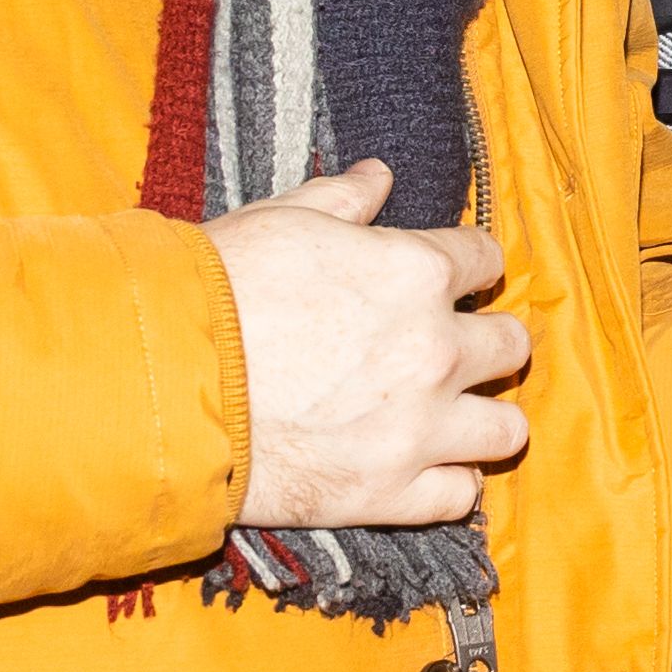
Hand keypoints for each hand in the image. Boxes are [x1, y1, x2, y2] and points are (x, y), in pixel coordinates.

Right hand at [214, 162, 532, 525]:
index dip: (467, 267)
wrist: (159, 385)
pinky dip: (448, 483)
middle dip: (485, 342)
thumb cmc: (213, 292)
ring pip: (507, 428)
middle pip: (511, 344)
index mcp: (416, 273)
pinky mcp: (390, 493)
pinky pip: (462, 495)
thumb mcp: (278, 222)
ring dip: (484, 418)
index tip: (448, 279)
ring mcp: (419, 428)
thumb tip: (380, 176)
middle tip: (448, 348)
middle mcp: (436, 350)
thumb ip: (342, 200)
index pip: (485, 260)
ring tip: (451, 414)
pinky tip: (423, 467)